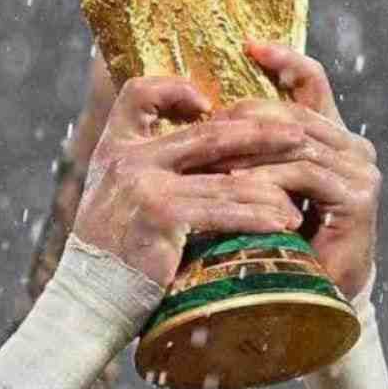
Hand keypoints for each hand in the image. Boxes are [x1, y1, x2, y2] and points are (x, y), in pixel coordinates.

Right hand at [72, 76, 306, 287]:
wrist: (87, 299)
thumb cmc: (111, 250)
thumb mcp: (116, 195)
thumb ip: (146, 168)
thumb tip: (204, 154)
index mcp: (115, 146)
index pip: (137, 93)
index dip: (174, 89)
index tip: (208, 104)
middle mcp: (128, 159)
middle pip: (206, 133)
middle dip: (259, 133)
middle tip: (296, 135)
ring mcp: (144, 185)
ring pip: (223, 178)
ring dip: (269, 186)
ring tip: (300, 192)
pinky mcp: (161, 216)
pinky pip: (222, 212)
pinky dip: (256, 217)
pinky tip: (281, 222)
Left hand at [210, 43, 381, 299]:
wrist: (310, 303)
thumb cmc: (277, 242)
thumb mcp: (259, 186)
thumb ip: (249, 150)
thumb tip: (203, 110)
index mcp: (331, 136)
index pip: (312, 82)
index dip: (284, 59)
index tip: (248, 45)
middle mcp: (353, 147)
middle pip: (292, 112)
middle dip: (243, 116)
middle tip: (201, 121)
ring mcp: (360, 171)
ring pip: (294, 141)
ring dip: (246, 149)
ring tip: (205, 156)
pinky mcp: (359, 198)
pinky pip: (303, 175)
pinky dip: (265, 178)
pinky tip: (234, 185)